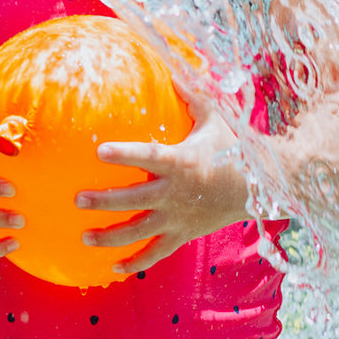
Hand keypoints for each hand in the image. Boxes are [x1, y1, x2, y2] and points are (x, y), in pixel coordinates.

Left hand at [74, 78, 248, 276]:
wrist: (261, 189)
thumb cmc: (234, 149)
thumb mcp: (214, 119)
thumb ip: (191, 97)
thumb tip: (171, 68)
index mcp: (181, 162)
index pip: (148, 156)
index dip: (124, 154)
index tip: (99, 151)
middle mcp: (176, 193)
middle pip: (134, 200)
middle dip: (104, 201)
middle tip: (77, 199)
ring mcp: (178, 218)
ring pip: (140, 231)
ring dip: (110, 236)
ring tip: (83, 236)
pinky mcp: (183, 234)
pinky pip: (157, 252)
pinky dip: (136, 262)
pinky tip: (114, 269)